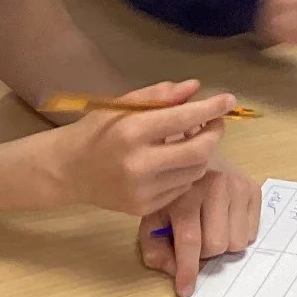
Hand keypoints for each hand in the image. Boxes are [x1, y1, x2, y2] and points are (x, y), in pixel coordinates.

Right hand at [52, 80, 231, 216]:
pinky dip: (186, 172)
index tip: (229, 100)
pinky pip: (182, 188)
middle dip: (214, 133)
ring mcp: (143, 190)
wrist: (66, 171)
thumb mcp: (122, 105)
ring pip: (195, 171)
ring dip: (201, 153)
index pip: (184, 118)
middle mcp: (139, 164)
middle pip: (199, 150)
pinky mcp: (144, 208)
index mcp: (132, 132)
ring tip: (191, 139)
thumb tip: (196, 89)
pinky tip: (174, 161)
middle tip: (214, 122)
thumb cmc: (96, 131)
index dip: (212, 108)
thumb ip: (160, 95)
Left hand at [139, 157, 262, 296]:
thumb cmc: (172, 191)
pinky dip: (238, 235)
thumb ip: (155, 248)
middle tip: (197, 244)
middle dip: (205, 254)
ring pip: (237, 242)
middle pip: (217, 245)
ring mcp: (237, 185)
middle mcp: (214, 185)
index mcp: (184, 193)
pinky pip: (252, 232)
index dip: (187, 270)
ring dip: (223, 245)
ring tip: (212, 230)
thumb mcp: (152, 216)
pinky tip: (226, 221)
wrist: (194, 153)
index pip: (189, 240)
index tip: (185, 290)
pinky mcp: (253, 188)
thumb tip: (175, 271)